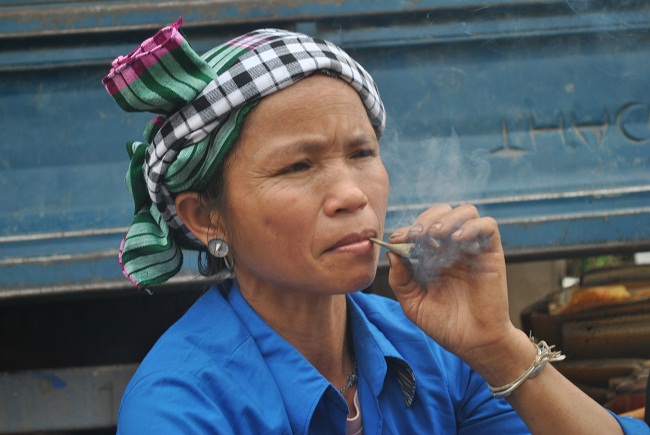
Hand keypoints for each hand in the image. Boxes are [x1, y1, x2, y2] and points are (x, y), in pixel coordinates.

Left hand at [387, 204, 520, 370]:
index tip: (399, 239)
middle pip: (442, 213)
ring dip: (449, 218)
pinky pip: (488, 226)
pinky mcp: (492, 253)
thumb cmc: (445, 325)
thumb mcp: (413, 303)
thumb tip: (392, 252)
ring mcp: (472, 249)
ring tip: (437, 235)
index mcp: (432, 257)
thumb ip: (400, 279)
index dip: (408, 230)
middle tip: (418, 234)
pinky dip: (472, 226)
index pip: (420, 229)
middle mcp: (452, 249)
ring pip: (466, 212)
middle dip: (426, 219)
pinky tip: (457, 240)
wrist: (474, 343)